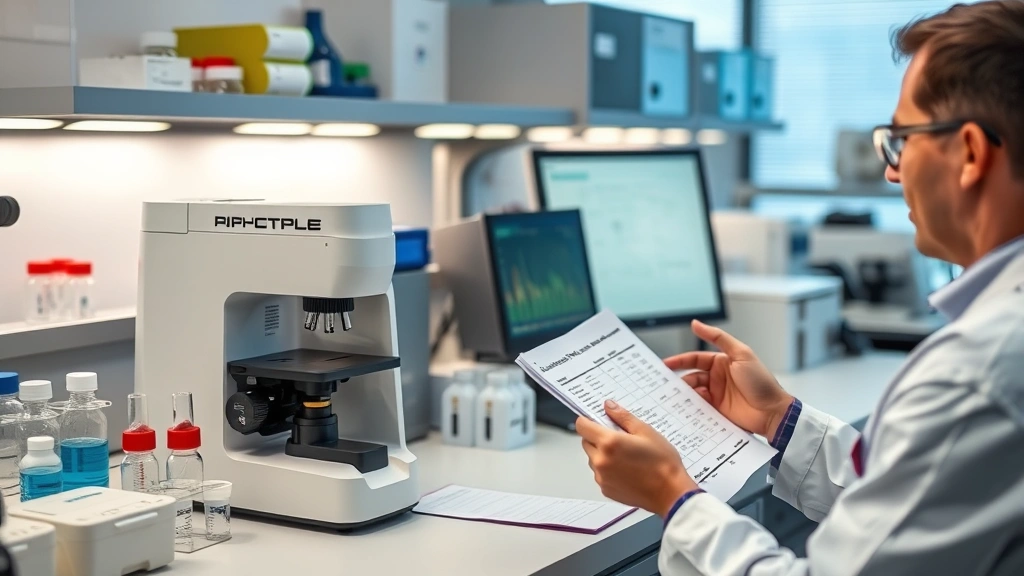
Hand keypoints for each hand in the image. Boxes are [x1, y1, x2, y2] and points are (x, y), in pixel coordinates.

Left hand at [577, 400, 696, 517]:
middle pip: (586, 442)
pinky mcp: (605, 489)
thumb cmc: (662, 463)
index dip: (588, 421)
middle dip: (597, 438)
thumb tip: (608, 406)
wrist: (671, 492)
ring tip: (626, 456)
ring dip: (602, 454)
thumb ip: (623, 417)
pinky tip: (627, 470)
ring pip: (593, 459)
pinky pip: (600, 474)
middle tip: (619, 439)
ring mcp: (601, 477)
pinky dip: (608, 470)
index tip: (597, 421)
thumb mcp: (645, 431)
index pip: (581, 426)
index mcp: (608, 443)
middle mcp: (600, 461)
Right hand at [665, 320, 793, 439]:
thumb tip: (696, 323)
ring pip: (693, 392)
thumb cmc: (760, 381)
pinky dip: (692, 406)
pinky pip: (699, 407)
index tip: (665, 364)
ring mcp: (716, 394)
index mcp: (721, 362)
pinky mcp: (716, 411)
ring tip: (676, 396)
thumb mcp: (741, 354)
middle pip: (691, 376)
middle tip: (665, 383)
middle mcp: (717, 378)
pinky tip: (688, 407)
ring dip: (685, 393)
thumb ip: (718, 337)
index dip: (680, 361)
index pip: (695, 359)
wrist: (772, 412)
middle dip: (678, 379)